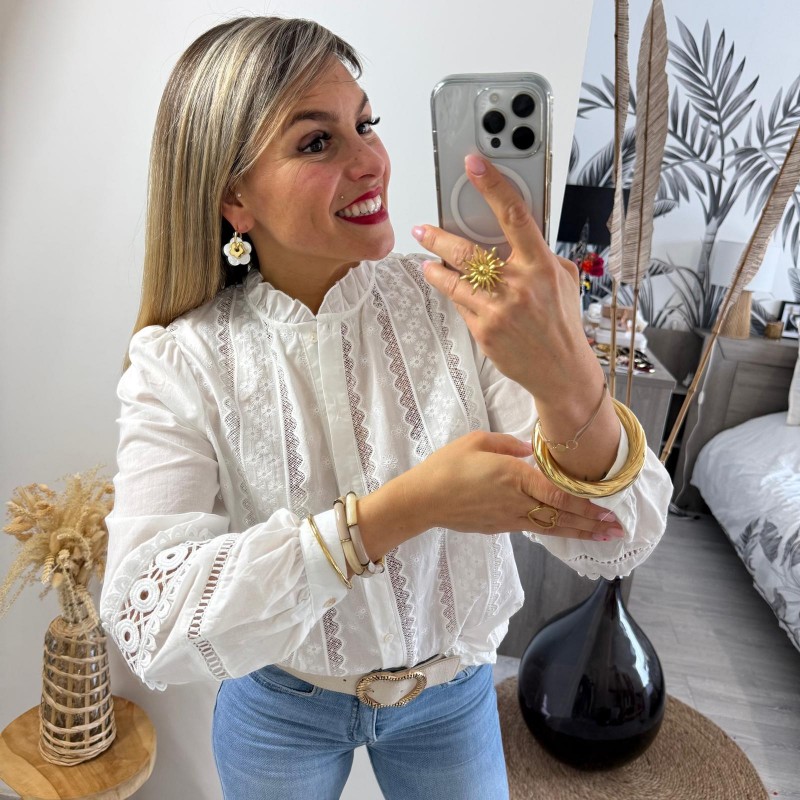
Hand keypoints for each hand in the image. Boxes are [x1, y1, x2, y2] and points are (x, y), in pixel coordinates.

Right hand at [400, 431, 623, 541]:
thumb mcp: (477, 441)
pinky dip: (556, 531)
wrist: (423, 499)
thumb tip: (530, 449)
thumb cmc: (448, 465)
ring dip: (579, 532)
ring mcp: (509, 518)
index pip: (559, 495)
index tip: (609, 510)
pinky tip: (567, 531)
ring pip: (552, 528)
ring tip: (603, 537)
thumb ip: (508, 444)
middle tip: (618, 530)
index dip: (586, 505)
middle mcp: (517, 501)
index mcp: (515, 476)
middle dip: (592, 523)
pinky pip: (534, 529)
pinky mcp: (500, 527)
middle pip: (562, 516)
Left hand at [413, 154, 596, 404]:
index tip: (474, 164)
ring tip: (427, 261)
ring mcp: (498, 310)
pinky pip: (460, 304)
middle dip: (439, 237)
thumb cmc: (561, 321)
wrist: (560, 370)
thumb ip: (537, 254)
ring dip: (435, 268)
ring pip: (453, 280)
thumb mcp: (562, 279)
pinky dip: (452, 292)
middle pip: (468, 251)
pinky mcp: (484, 331)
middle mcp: (519, 285)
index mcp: (541, 265)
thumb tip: (510, 233)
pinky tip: (447, 286)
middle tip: (423, 229)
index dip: (493, 186)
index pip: (514, 215)